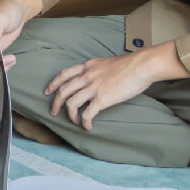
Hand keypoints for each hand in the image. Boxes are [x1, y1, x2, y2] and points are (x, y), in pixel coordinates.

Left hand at [46, 41, 188, 129]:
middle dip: (55, 103)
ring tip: (74, 122)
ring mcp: (93, 87)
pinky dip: (84, 122)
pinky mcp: (102, 99)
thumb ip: (96, 70)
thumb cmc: (129, 65)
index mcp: (87, 66)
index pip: (64, 74)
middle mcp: (87, 76)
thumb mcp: (106, 63)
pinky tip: (88, 127)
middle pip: (63, 91)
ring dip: (70, 115)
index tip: (47, 91)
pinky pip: (86, 114)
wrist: (141, 66)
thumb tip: (94, 78)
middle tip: (53, 112)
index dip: (53, 84)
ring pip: (71, 103)